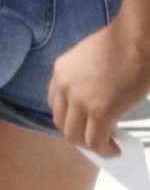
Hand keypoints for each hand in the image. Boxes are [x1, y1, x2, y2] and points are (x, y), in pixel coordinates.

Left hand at [48, 18, 148, 154]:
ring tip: (108, 146)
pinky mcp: (99, 112)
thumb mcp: (89, 58)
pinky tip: (117, 150)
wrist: (135, 38)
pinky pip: (96, 142)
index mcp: (60, 71)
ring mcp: (80, 100)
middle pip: (62, 123)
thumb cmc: (121, 44)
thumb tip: (96, 103)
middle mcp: (64, 86)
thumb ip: (84, 79)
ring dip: (91, 146)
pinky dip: (105, 151)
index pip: (55, 104)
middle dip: (79, 135)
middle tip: (97, 138)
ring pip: (76, 137)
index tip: (84, 125)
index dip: (70, 119)